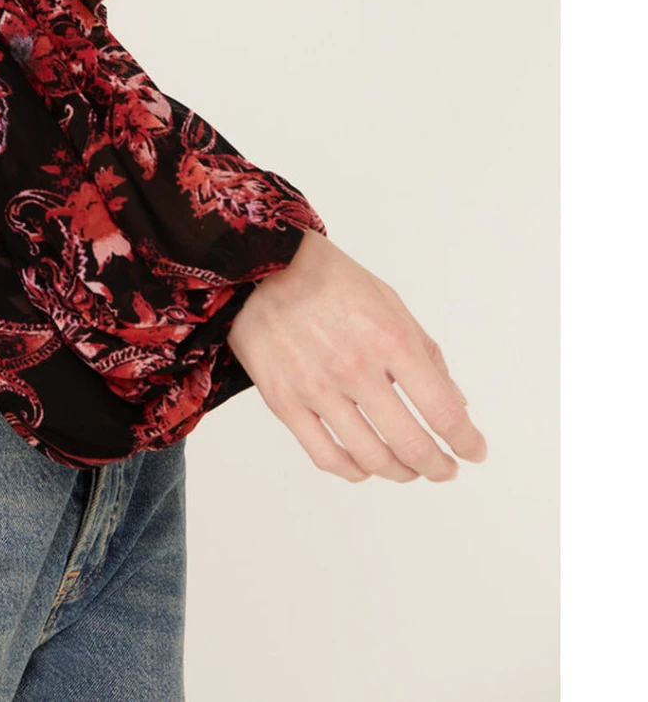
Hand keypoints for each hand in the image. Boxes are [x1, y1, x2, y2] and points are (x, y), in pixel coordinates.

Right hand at [226, 229, 487, 482]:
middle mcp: (355, 367)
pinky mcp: (283, 400)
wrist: (262, 264)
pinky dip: (353, 472)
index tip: (474, 451)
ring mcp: (316, 387)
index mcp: (389, 338)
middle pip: (411, 444)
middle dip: (438, 466)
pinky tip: (364, 468)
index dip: (467, 441)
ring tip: (407, 469)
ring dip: (400, 472)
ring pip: (371, 459)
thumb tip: (456, 404)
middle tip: (444, 469)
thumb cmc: (333, 280)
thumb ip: (426, 354)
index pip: (442, 410)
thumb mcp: (390, 302)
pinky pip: (325, 456)